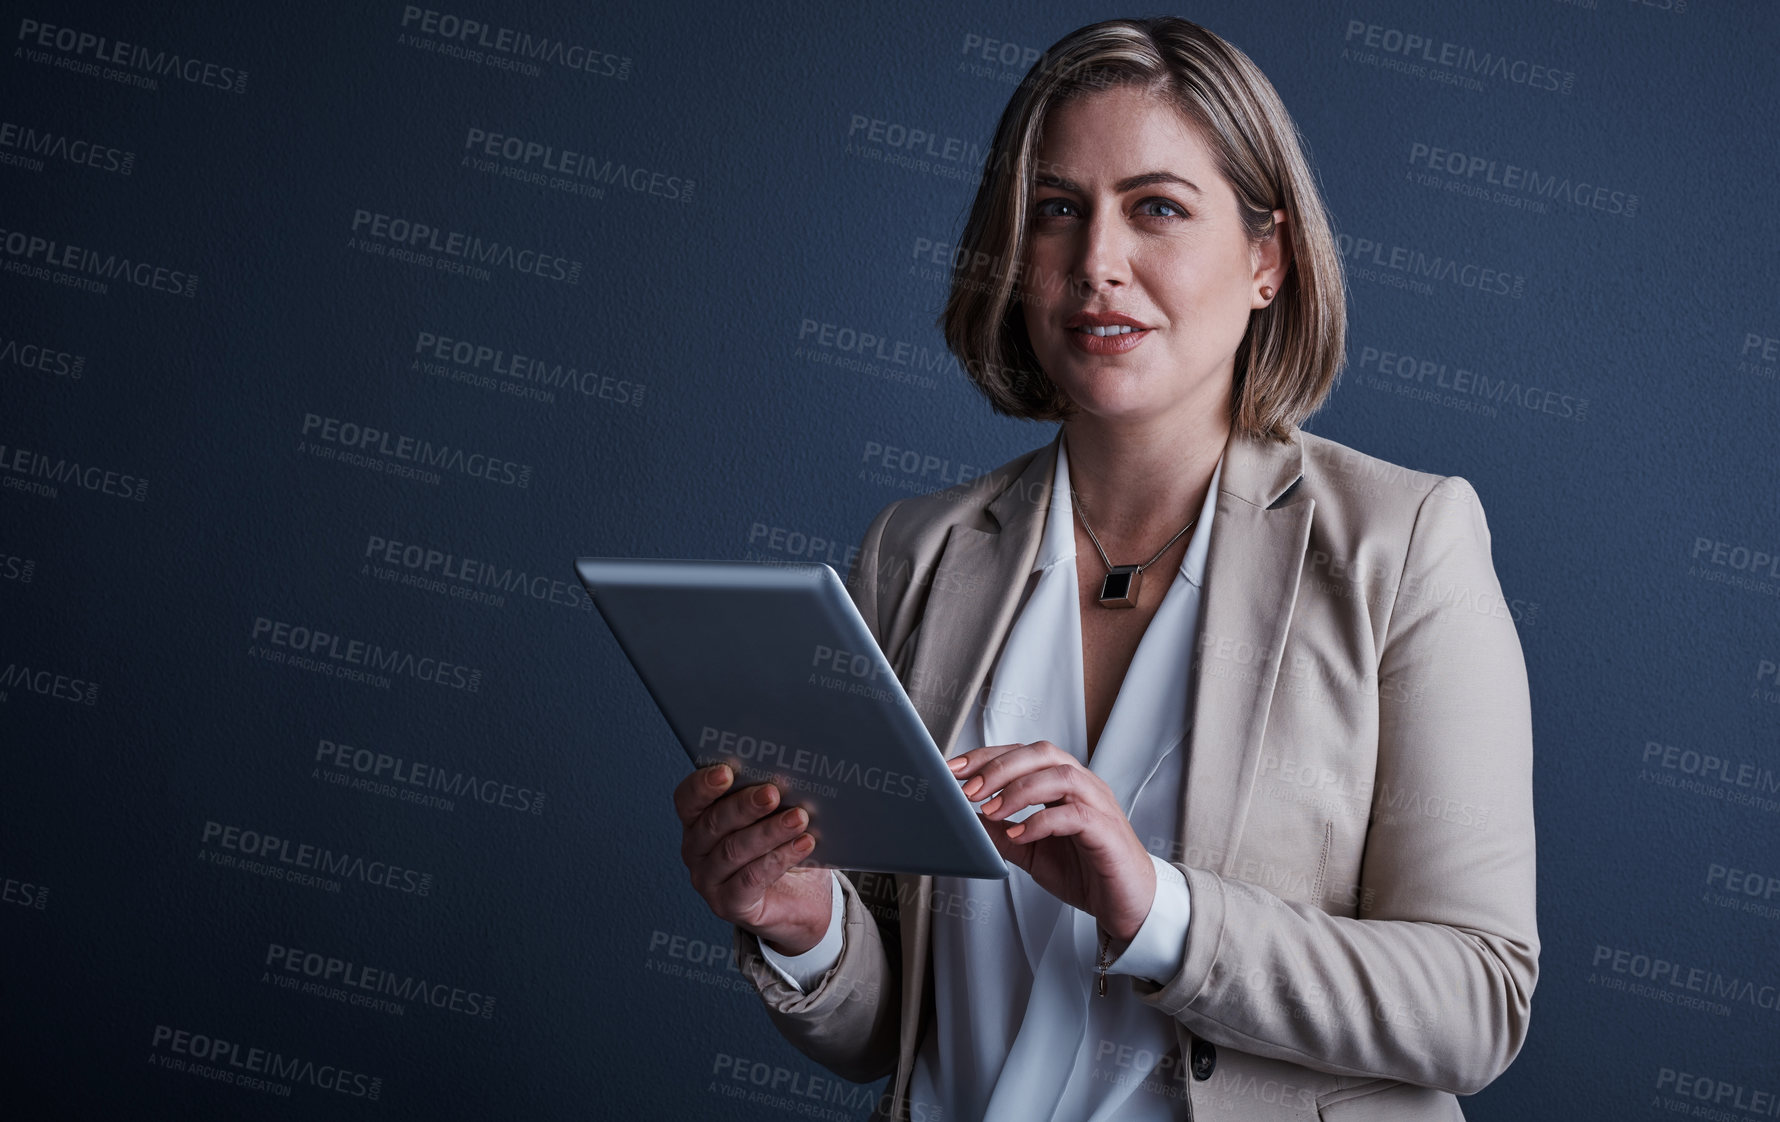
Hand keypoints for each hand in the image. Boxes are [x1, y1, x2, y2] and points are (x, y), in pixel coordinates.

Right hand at [672, 763, 834, 954]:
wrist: (800, 899)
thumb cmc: (782, 847)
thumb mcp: (775, 816)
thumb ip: (771, 797)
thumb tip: (788, 775)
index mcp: (698, 821)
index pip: (688, 799)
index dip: (703, 785)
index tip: (727, 772)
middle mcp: (696, 851)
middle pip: (712, 823)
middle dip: (744, 806)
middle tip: (773, 793)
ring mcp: (708, 881)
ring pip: (733, 851)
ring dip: (769, 831)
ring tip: (799, 818)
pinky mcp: (729, 904)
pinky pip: (750, 879)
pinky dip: (779, 859)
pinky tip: (803, 844)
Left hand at [951, 741, 1155, 942]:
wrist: (1127, 904)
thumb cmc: (1086, 872)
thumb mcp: (1031, 853)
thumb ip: (1002, 834)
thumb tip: (967, 820)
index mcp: (1063, 783)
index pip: (1024, 754)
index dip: (988, 756)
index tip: (954, 768)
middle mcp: (1083, 785)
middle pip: (1042, 753)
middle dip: (1000, 766)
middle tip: (968, 789)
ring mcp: (1098, 804)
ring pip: (1060, 775)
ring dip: (1019, 790)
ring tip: (990, 810)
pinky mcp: (1107, 830)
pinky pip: (1074, 814)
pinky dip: (1041, 821)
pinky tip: (1019, 835)